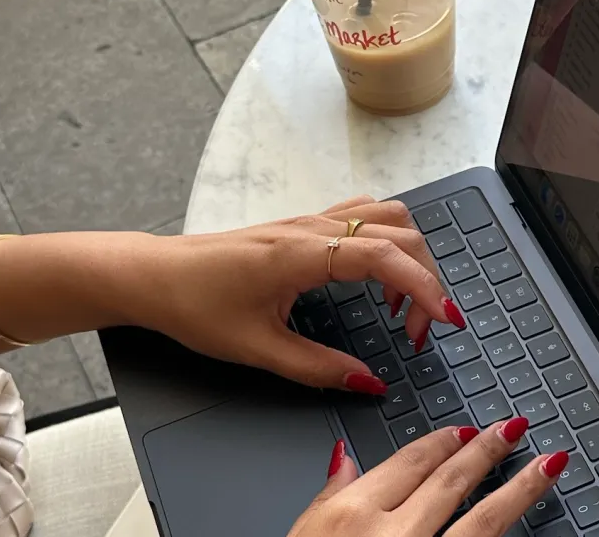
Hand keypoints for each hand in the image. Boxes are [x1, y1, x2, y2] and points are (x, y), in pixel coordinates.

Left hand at [131, 195, 466, 393]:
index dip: (426, 287)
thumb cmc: (195, 305)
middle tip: (419, 330)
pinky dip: (389, 242)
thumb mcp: (257, 349)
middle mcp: (314, 227)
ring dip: (410, 256)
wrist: (154, 274)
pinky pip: (365, 216)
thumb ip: (318, 368)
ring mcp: (311, 220)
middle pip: (401, 232)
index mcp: (304, 253)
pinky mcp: (305, 225)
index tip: (444, 321)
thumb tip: (369, 383)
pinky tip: (378, 278)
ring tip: (403, 305)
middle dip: (425, 279)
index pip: (388, 256)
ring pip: (388, 216)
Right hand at [288, 418, 568, 536]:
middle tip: (512, 430)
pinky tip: (538, 523)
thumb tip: (345, 459)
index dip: (442, 443)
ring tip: (549, 464)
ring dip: (521, 487)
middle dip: (486, 451)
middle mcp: (393, 535)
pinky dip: (509, 536)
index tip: (465, 433)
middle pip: (449, 481)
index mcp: (351, 515)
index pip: (407, 463)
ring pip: (484, 520)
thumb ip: (328, 497)